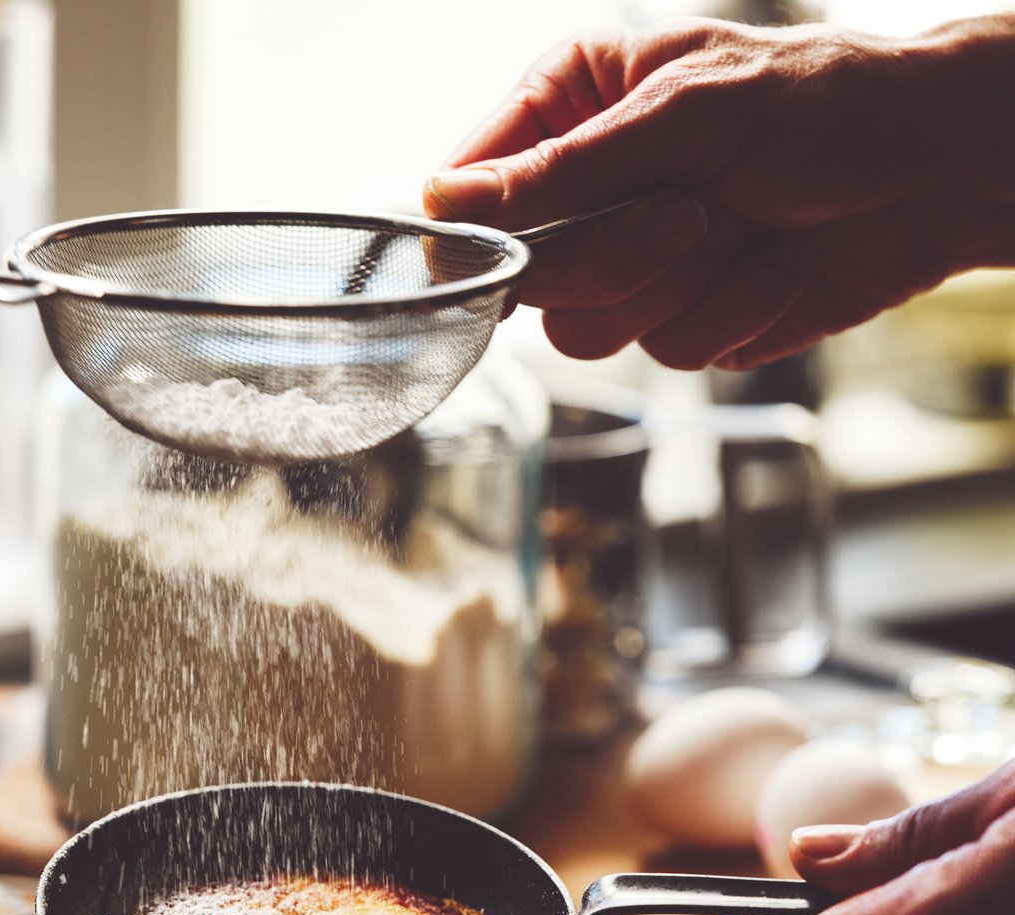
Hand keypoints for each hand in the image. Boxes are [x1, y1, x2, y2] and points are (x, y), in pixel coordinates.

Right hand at [425, 16, 1014, 369]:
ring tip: (741, 232)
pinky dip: (729, 314)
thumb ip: (560, 172)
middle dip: (616, 257)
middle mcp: (587, 189)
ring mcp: (630, 262)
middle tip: (692, 215)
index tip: (518, 249)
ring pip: (584, 332)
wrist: (932, 175)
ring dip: (678, 288)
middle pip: (525, 277)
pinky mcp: (677, 318)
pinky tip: (773, 267)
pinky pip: (664, 352)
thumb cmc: (822, 109)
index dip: (483, 232)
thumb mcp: (684, 117)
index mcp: (571, 105)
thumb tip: (440, 204)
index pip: (467, 189)